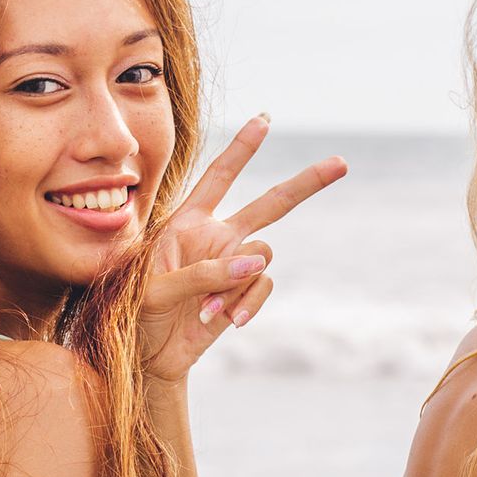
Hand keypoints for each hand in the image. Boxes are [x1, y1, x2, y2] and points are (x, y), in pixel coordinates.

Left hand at [139, 115, 346, 383]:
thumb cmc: (135, 313)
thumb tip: (257, 262)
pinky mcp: (243, 294)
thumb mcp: (155, 287)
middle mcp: (216, 237)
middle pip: (269, 204)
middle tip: (341, 163)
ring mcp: (233, 266)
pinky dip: (247, 303)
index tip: (263, 120)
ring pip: (263, 255)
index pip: (218, 177)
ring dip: (238, 282)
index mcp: (187, 222)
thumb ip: (203, 271)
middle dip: (305, 183)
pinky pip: (262, 287)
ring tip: (204, 309)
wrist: (147, 356)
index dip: (241, 149)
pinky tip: (225, 320)